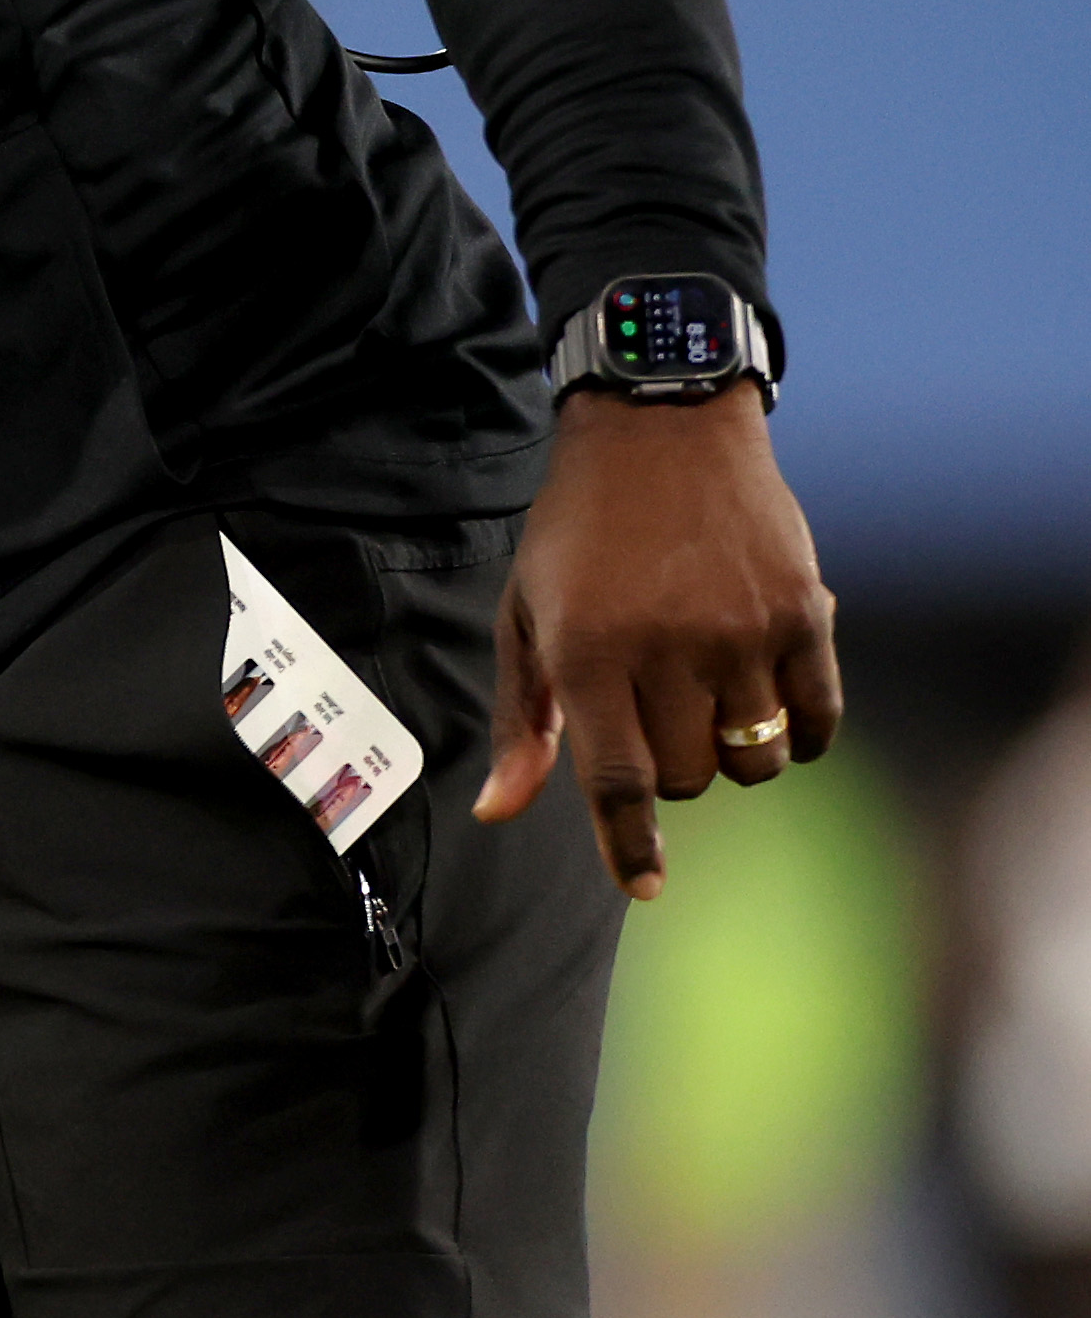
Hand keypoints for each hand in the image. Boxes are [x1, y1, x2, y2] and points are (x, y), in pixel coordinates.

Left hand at [471, 386, 843, 898]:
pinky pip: (818, 723)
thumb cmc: (579, 531)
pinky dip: (799, 734)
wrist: (660, 430)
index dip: (631, 846)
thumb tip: (499, 811)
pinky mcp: (802, 615)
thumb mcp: (525, 613)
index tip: (646, 887)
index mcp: (587, 652)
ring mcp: (741, 633)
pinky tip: (770, 700)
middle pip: (688, 779)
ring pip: (753, 761)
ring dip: (732, 752)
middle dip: (671, 769)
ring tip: (710, 696)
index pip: (618, 782)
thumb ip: (520, 719)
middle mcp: (667, 649)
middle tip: (657, 712)